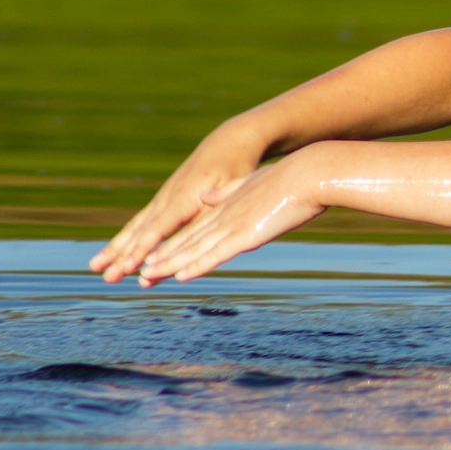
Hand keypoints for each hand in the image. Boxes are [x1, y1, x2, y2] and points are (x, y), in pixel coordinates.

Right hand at [90, 127, 268, 282]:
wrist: (229, 142)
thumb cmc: (234, 168)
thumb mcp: (228, 190)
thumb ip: (209, 214)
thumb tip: (195, 238)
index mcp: (183, 198)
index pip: (157, 229)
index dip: (143, 249)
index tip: (128, 267)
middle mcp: (167, 198)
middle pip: (139, 231)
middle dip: (120, 254)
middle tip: (102, 275)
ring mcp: (163, 198)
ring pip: (135, 227)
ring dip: (116, 248)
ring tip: (95, 267)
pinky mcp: (166, 199)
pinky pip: (142, 222)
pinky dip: (128, 238)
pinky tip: (117, 253)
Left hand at [131, 151, 326, 286]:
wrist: (310, 173)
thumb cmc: (292, 179)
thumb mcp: (254, 183)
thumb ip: (230, 192)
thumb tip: (208, 198)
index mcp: (227, 205)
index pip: (194, 229)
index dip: (173, 244)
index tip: (154, 255)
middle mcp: (225, 215)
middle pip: (188, 241)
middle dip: (163, 258)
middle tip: (141, 273)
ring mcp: (234, 225)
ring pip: (195, 249)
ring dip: (171, 264)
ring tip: (148, 276)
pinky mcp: (247, 234)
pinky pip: (217, 253)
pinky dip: (197, 265)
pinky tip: (181, 276)